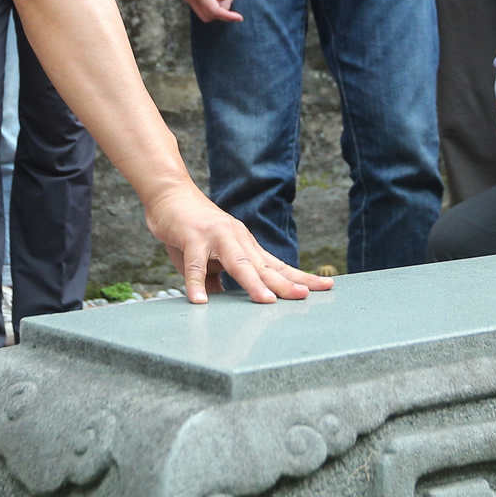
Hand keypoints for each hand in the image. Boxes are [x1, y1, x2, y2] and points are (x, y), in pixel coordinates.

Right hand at [142, 184, 334, 303]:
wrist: (170, 194)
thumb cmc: (190, 229)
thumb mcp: (210, 259)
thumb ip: (217, 280)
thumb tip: (222, 302)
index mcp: (246, 245)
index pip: (278, 265)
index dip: (300, 277)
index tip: (325, 286)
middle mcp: (237, 239)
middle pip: (264, 266)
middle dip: (285, 283)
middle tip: (305, 296)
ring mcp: (216, 236)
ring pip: (238, 263)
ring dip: (253, 282)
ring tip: (267, 301)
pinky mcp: (192, 236)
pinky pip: (195, 264)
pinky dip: (196, 283)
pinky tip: (200, 301)